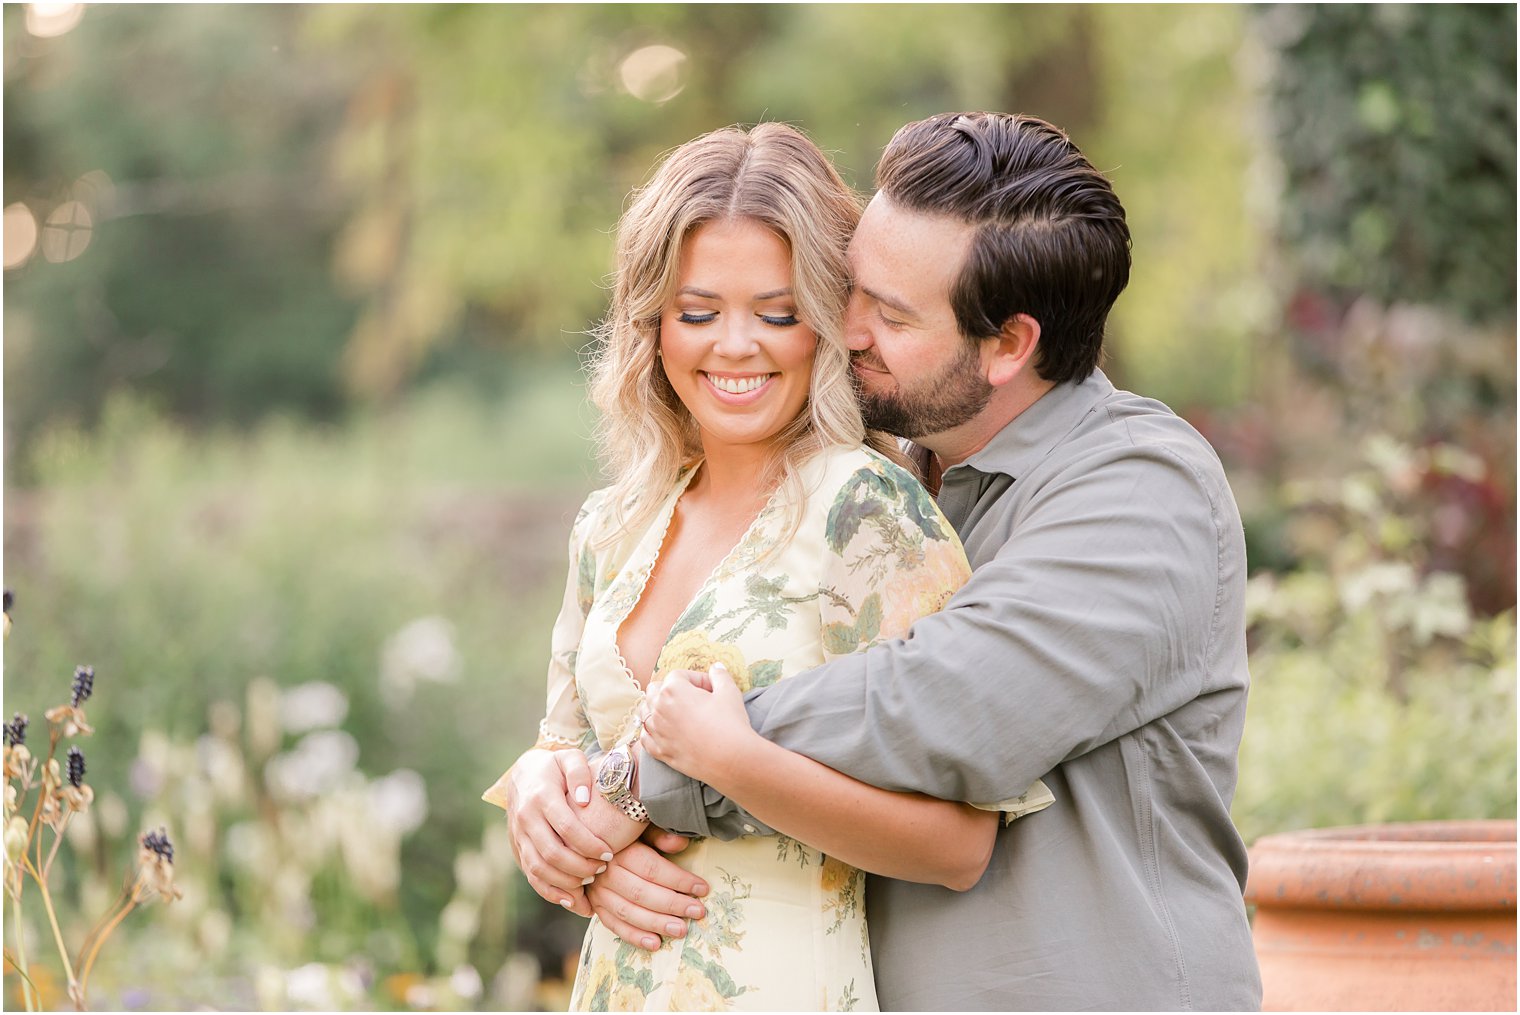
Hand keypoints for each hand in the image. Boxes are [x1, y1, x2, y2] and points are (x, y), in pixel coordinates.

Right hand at [503, 749, 612, 913]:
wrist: (523, 774)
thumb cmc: (555, 767)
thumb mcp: (569, 758)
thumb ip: (579, 772)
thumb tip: (585, 799)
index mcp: (541, 796)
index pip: (566, 827)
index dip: (589, 844)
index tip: (610, 853)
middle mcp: (526, 818)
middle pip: (552, 853)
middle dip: (580, 866)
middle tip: (603, 869)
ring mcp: (519, 836)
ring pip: (539, 869)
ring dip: (567, 881)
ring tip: (591, 881)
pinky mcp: (517, 849)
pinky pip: (531, 876)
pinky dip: (551, 891)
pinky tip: (572, 900)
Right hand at [586, 838, 708, 951]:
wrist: (592, 840)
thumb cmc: (625, 834)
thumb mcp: (641, 827)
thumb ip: (659, 835)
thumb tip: (680, 843)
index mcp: (620, 851)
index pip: (653, 870)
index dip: (679, 880)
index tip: (702, 888)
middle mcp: (606, 873)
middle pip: (642, 893)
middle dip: (673, 904)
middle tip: (697, 911)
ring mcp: (599, 892)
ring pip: (629, 912)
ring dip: (657, 924)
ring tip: (681, 930)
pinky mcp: (596, 907)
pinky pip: (614, 926)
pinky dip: (634, 937)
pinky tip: (655, 943)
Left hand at [642, 664, 754, 785]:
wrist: (730, 759)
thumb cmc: (730, 723)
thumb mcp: (729, 692)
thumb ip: (720, 676)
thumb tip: (716, 667)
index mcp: (673, 690)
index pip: (679, 675)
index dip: (697, 679)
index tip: (712, 688)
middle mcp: (659, 709)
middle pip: (655, 689)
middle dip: (671, 689)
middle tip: (693, 698)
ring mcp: (656, 731)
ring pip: (645, 712)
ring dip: (658, 708)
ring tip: (677, 713)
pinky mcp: (659, 751)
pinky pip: (645, 737)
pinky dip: (652, 732)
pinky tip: (666, 731)